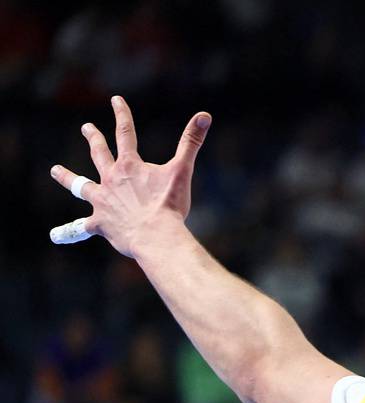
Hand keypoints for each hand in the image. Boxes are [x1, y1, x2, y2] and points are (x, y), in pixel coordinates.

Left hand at [49, 97, 208, 256]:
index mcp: (129, 165)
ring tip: (55, 171)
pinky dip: (70, 231)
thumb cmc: (169, 205)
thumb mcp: (182, 171)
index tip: (116, 100)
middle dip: (94, 138)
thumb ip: (191, 143)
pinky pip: (81, 227)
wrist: (155, 235)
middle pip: (99, 153)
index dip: (122, 114)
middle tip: (87, 128)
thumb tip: (205, 115)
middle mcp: (111, 178)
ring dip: (67, 178)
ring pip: (80, 186)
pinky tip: (58, 235)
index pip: (125, 132)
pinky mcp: (99, 223)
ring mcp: (102, 200)